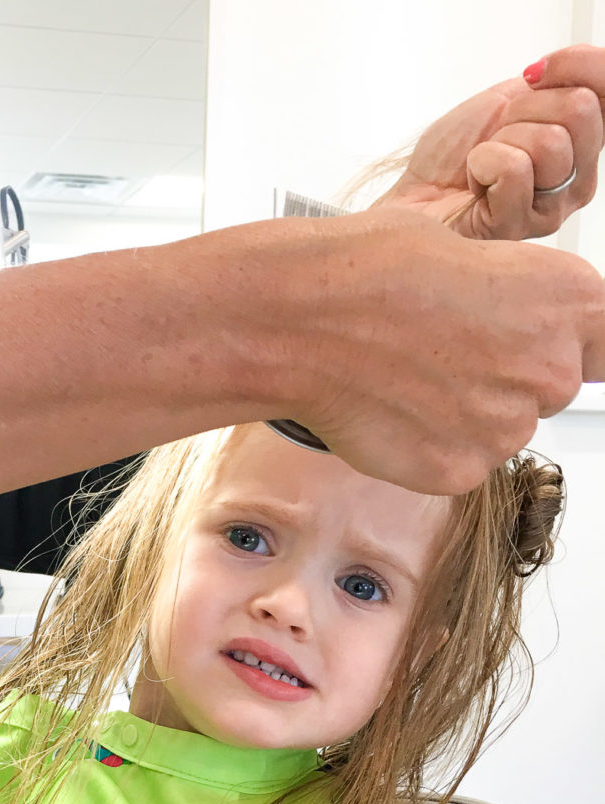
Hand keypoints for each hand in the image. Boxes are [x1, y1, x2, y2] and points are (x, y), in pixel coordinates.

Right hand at [263, 210, 604, 493]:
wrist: (310, 320)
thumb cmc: (371, 273)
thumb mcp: (467, 250)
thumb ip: (508, 299)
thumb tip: (498, 324)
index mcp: (568, 299)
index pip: (602, 347)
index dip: (555, 348)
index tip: (530, 353)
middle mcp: (551, 368)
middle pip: (544, 392)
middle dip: (501, 380)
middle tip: (440, 357)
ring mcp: (507, 427)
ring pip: (496, 431)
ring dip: (460, 416)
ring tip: (404, 380)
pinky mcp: (461, 471)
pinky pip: (456, 465)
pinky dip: (426, 447)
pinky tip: (391, 410)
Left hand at [377, 46, 604, 239]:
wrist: (413, 196)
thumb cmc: (453, 157)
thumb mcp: (509, 99)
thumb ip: (555, 84)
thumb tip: (575, 65)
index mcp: (583, 143)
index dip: (578, 65)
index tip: (532, 74)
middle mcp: (578, 178)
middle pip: (580, 110)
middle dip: (525, 109)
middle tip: (497, 134)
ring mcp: (553, 207)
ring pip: (550, 142)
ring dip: (501, 140)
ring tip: (484, 162)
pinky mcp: (520, 226)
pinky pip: (515, 170)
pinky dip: (482, 163)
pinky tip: (474, 184)